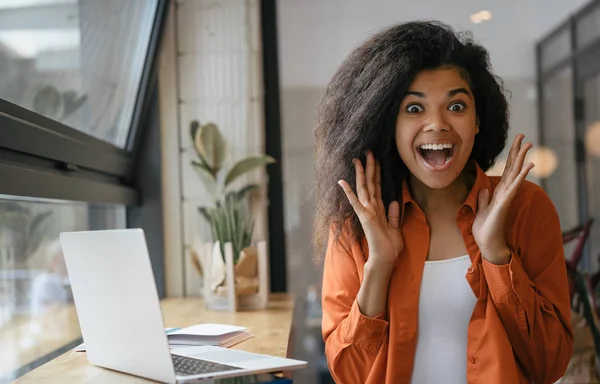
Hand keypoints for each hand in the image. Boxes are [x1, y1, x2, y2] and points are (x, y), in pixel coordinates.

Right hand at [338, 151, 403, 266]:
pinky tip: (342, 181)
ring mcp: (367, 211)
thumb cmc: (389, 246)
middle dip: (370, 167)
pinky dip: (349, 191)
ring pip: (364, 188)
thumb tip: (395, 202)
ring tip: (358, 159)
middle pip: (370, 183)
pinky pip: (355, 201)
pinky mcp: (364, 216)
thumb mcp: (395, 227)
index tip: (376, 160)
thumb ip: (393, 214)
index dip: (377, 173)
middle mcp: (371, 208)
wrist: (385, 258)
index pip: (377, 187)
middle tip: (368, 151)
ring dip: (361, 173)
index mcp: (379, 209)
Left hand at [472, 134, 534, 263]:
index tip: (516, 142)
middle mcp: (505, 192)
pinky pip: (513, 187)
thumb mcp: (481, 209)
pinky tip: (527, 167)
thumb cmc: (485, 228)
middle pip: (513, 168)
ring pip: (515, 174)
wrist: (487, 243)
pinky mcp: (504, 203)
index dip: (511, 156)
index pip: (507, 170)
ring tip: (529, 145)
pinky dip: (521, 176)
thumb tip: (483, 189)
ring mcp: (506, 197)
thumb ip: (484, 198)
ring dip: (522, 159)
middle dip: (517, 151)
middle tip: (524, 135)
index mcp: (499, 192)